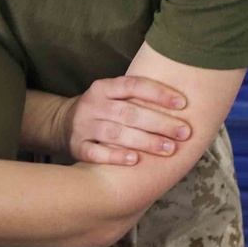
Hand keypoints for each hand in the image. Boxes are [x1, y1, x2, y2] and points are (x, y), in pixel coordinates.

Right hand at [62, 76, 191, 164]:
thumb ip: (138, 98)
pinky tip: (135, 160)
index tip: (183, 104)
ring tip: (168, 148)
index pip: (133, 85)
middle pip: (129, 113)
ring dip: (145, 141)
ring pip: (115, 133)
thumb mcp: (113, 96)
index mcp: (104, 87)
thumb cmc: (103, 111)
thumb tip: (182, 105)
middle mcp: (93, 105)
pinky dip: (115, 156)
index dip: (159, 93)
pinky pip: (96, 152)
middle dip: (160, 123)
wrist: (63, 124)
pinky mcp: (77, 147)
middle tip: (184, 132)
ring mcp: (83, 126)